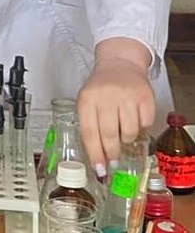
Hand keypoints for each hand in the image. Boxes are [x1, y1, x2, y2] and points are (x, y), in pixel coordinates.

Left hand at [77, 38, 153, 171]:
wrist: (119, 63)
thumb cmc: (100, 87)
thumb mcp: (87, 101)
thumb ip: (89, 125)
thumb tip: (97, 159)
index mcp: (87, 99)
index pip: (90, 132)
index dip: (95, 154)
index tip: (99, 169)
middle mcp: (106, 96)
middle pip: (109, 134)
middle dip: (111, 153)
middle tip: (113, 162)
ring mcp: (126, 95)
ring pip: (129, 131)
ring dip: (126, 139)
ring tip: (122, 134)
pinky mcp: (144, 96)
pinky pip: (144, 123)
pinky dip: (140, 127)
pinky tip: (134, 120)